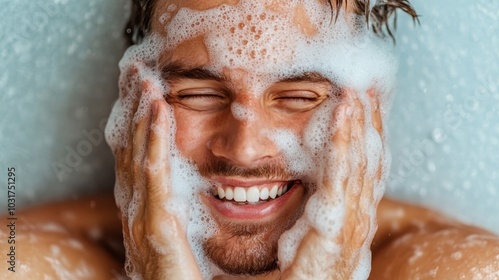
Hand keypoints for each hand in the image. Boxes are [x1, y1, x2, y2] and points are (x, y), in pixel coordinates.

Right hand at [111, 64, 201, 278]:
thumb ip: (175, 208)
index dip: (135, 118)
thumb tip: (186, 186)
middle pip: (129, 147)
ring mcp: (140, 215)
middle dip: (131, 106)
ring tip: (145, 79)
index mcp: (143, 207)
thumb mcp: (177, 234)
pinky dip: (153, 139)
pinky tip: (158, 110)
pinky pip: (153, 173)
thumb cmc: (181, 276)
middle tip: (135, 69)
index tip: (141, 86)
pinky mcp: (153, 226)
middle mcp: (134, 207)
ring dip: (140, 112)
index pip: (136, 154)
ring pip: (137, 153)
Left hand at [279, 89, 385, 278]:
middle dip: (368, 122)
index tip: (363, 104)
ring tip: (355, 90)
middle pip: (370, 160)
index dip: (367, 135)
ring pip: (360, 161)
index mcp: (352, 217)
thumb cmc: (297, 276)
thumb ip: (314, 210)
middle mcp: (358, 217)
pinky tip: (342, 115)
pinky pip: (340, 175)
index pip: (365, 167)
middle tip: (365, 85)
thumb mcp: (308, 236)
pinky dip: (344, 142)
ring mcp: (352, 221)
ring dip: (359, 122)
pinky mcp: (335, 226)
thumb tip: (305, 183)